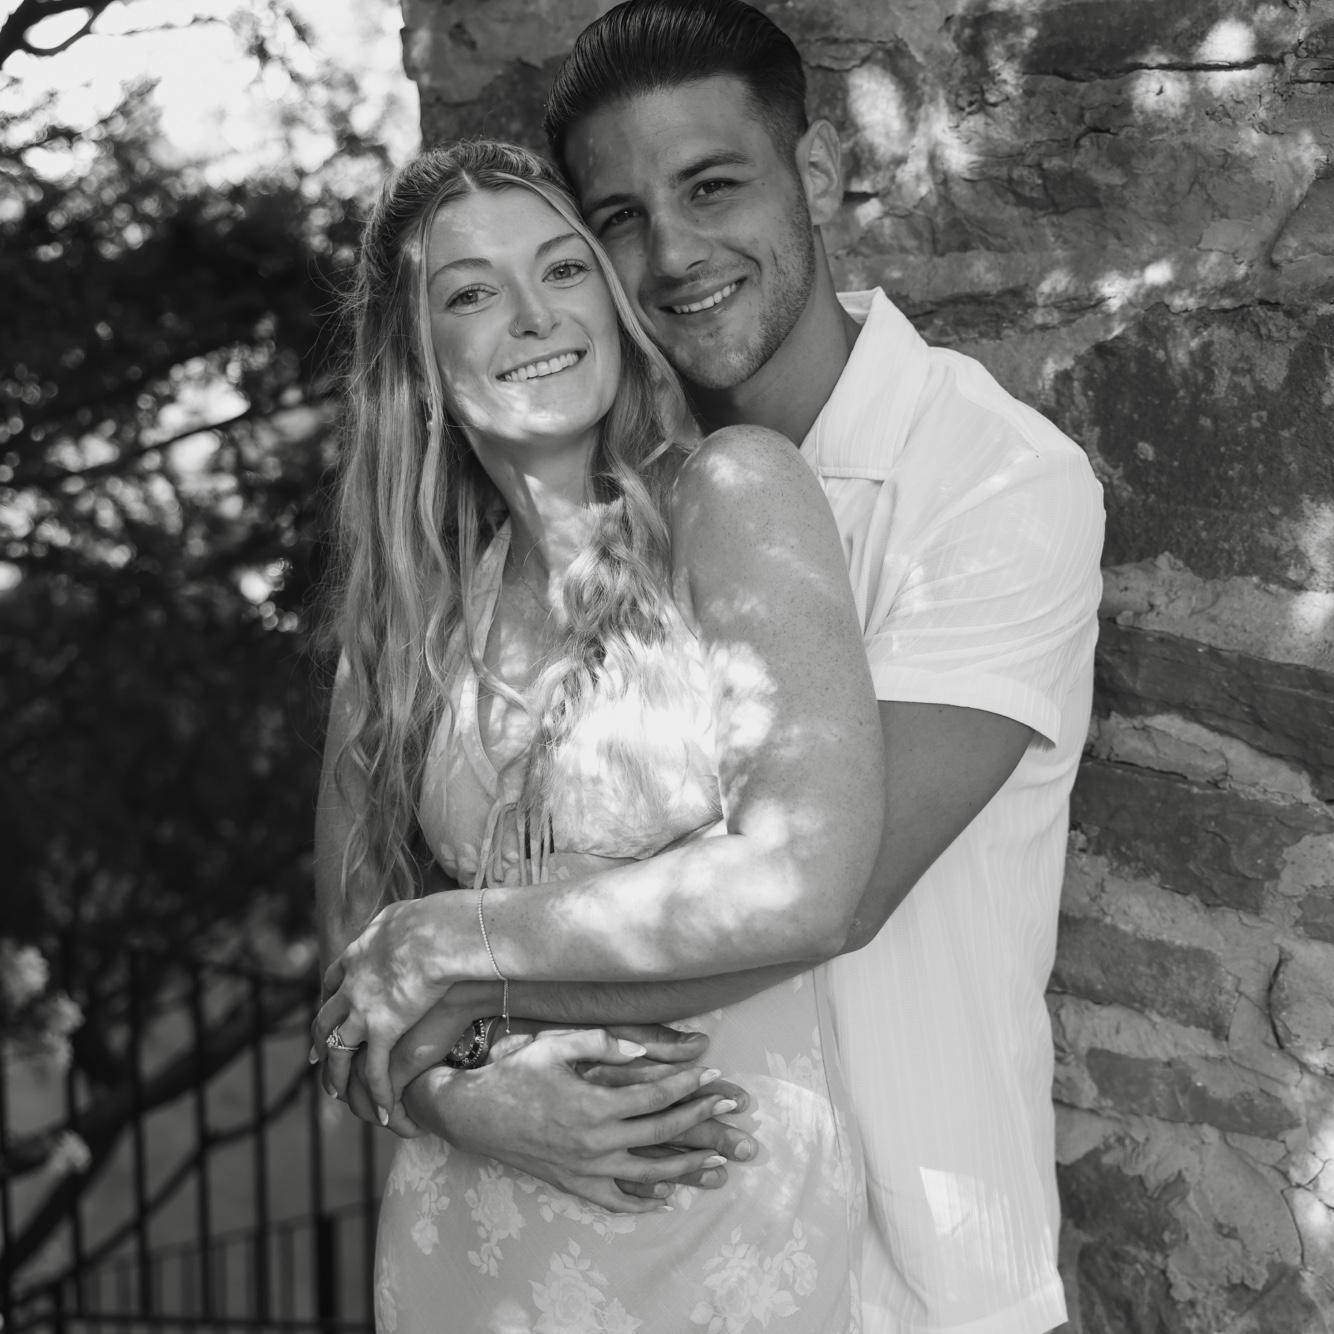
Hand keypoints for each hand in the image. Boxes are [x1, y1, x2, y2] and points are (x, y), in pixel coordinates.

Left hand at [312, 896, 461, 1116]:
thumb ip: (399, 921)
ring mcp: (363, 1009)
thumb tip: (407, 916)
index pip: (334, 981)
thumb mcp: (406, 913)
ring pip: (339, 1051)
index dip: (330, 999)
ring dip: (336, 1075)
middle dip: (320, 1041)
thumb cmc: (434, 918)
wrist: (437, 933)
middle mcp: (351, 984)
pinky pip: (374, 1071)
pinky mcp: (382, 1030)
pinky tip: (386, 1112)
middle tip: (317, 1060)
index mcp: (358, 954)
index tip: (329, 1012)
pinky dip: (378, 1093)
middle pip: (326, 1018)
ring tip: (337, 1094)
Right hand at [403, 1027, 756, 1212]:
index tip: (715, 1073)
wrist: (471, 1113)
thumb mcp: (556, 1045)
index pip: (656, 1096)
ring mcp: (584, 1168)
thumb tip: (644, 1049)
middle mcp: (595, 1141)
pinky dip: (645, 1201)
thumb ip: (602, 1044)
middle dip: (703, 1120)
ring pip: (649, 1172)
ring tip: (721, 1163)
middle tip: (733, 1109)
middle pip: (662, 1133)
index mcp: (594, 1104)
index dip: (688, 1084)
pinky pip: (615, 1199)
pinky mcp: (572, 1183)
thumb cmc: (515, 1072)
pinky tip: (668, 1197)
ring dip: (689, 1166)